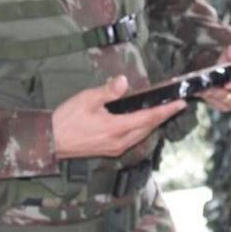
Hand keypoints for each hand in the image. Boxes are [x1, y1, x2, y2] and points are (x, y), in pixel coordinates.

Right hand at [52, 75, 186, 158]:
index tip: (180, 103)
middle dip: (164, 116)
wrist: (50, 142)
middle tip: (177, 105)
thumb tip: (124, 81)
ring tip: (164, 111)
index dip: (166, 110)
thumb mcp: (86, 99)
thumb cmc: (66, 119)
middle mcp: (119, 141)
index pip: (148, 118)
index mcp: (116, 128)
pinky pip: (133, 139)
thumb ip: (107, 91)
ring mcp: (115, 148)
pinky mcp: (109, 150)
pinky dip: (142, 129)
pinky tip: (143, 122)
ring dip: (153, 123)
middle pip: (149, 128)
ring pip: (141, 135)